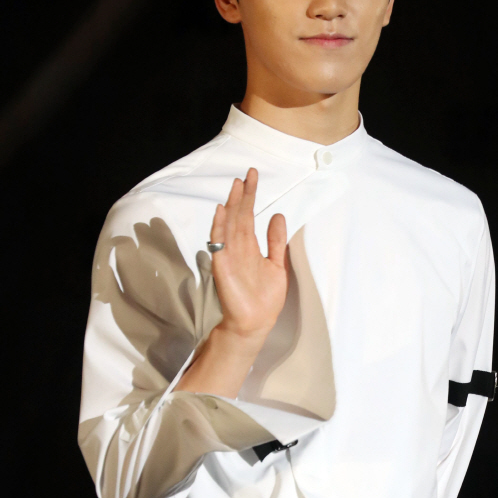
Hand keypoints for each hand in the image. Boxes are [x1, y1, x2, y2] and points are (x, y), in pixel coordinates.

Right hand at [209, 167, 289, 339]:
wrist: (254, 323)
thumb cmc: (264, 298)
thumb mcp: (277, 265)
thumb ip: (276, 242)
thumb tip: (278, 215)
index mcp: (250, 246)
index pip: (249, 215)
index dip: (251, 196)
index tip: (253, 177)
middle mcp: (238, 247)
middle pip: (239, 216)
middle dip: (243, 195)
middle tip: (248, 174)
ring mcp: (229, 256)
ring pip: (229, 225)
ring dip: (231, 205)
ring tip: (236, 186)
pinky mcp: (222, 267)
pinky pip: (219, 244)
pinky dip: (219, 228)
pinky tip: (221, 212)